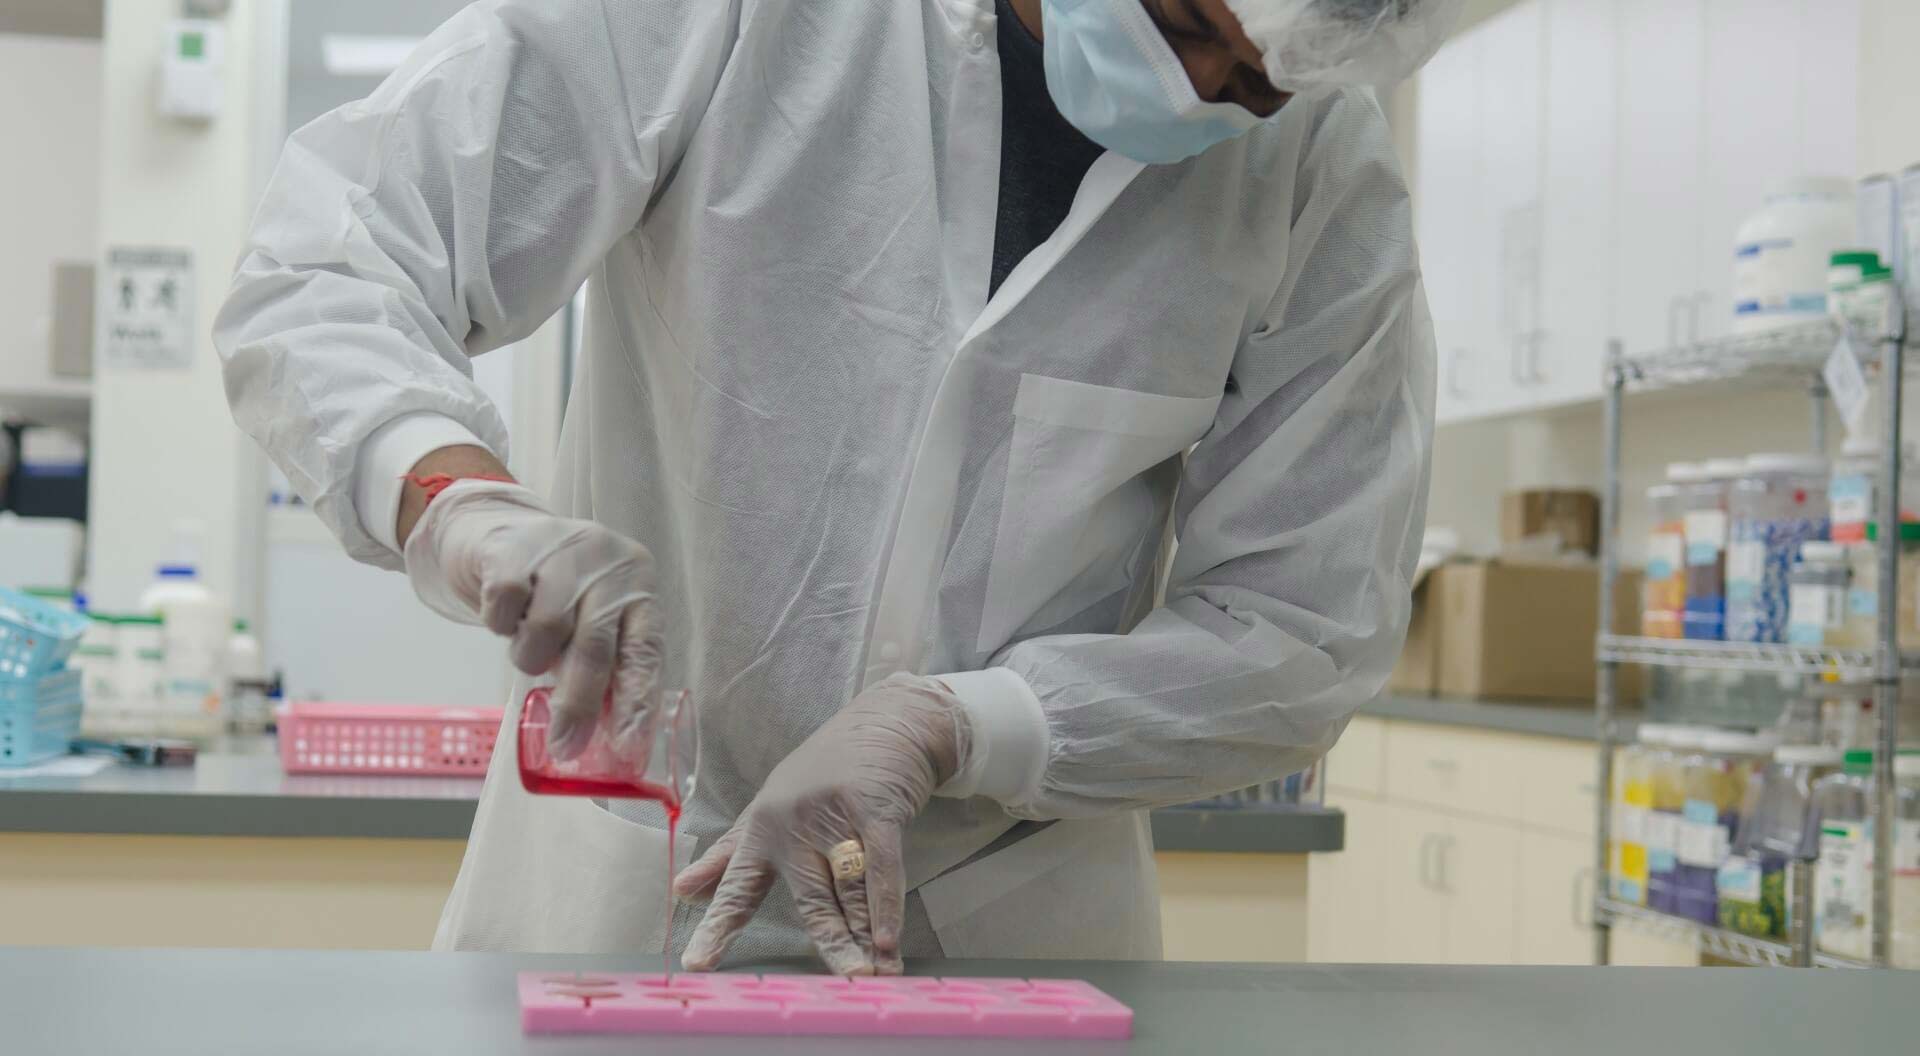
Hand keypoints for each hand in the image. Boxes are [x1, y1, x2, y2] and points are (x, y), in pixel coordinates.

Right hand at [402, 477, 661, 759]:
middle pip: (596, 646)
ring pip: (546, 631)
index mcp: (637, 585)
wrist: (499, 533)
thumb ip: (603, 664)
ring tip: (529, 648)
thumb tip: (605, 737)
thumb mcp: (590, 619)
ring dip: (531, 657)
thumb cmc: (555, 591)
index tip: (627, 746)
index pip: (645, 650)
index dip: (637, 700)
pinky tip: (507, 616)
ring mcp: (561, 552)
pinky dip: (501, 625)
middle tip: (565, 746)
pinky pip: (505, 610)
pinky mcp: (513, 550)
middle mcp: (607, 564)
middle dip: (579, 704)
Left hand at [675, 674, 967, 975]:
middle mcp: (793, 824)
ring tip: (873, 975)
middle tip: (842, 980)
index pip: (738, 886)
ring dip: (866, 937)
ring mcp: (834, 816)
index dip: (719, 925)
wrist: (885, 721)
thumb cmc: (824, 770)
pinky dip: (886, 906)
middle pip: (811, 898)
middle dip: (830, 942)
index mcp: (763, 828)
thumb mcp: (769, 807)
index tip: (699, 963)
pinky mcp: (875, 809)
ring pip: (850, 891)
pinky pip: (881, 867)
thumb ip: (730, 855)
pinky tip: (888, 941)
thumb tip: (681, 890)